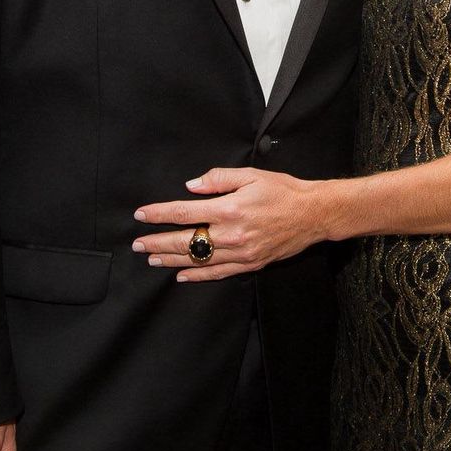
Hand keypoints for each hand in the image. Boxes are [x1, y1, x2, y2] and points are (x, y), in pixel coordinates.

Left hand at [132, 168, 324, 280]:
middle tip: (137, 244)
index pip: (185, 213)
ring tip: (151, 258)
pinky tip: (181, 274)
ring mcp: (241, 253)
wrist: (313, 214)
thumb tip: (191, 186)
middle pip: (186, 241)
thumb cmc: (282, 190)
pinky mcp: (250, 264)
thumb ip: (218, 178)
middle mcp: (232, 234)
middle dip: (158, 241)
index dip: (159, 214)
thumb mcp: (250, 175)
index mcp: (230, 208)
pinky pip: (218, 273)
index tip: (141, 215)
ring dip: (171, 259)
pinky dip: (197, 275)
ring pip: (198, 260)